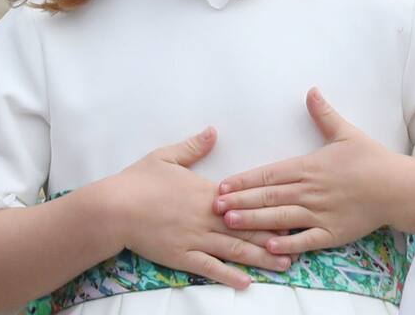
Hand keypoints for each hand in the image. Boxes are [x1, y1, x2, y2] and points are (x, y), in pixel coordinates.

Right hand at [103, 127, 291, 288]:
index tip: (293, 210)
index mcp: (207, 193)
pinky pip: (209, 268)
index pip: (246, 202)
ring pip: (234, 250)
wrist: (113, 208)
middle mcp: (207, 217)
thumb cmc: (138, 181)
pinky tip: (246, 282)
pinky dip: (229, 276)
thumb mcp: (167, 156)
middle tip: (301, 243)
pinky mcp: (181, 257)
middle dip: (275, 236)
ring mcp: (195, 239)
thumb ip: (194, 146)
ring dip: (261, 258)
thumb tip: (213, 131)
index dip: (270, 208)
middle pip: (247, 228)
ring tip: (285, 264)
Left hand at [214, 89, 414, 254]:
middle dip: (239, 201)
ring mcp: (319, 213)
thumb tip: (311, 91)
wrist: (396, 187)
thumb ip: (324, 114)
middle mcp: (310, 191)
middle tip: (213, 206)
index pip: (269, 174)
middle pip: (268, 196)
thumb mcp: (346, 133)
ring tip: (230, 223)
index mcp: (309, 167)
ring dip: (254, 221)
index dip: (244, 180)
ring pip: (280, 218)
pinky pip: (305, 240)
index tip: (223, 185)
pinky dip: (286, 244)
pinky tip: (269, 246)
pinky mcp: (332, 233)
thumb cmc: (371, 159)